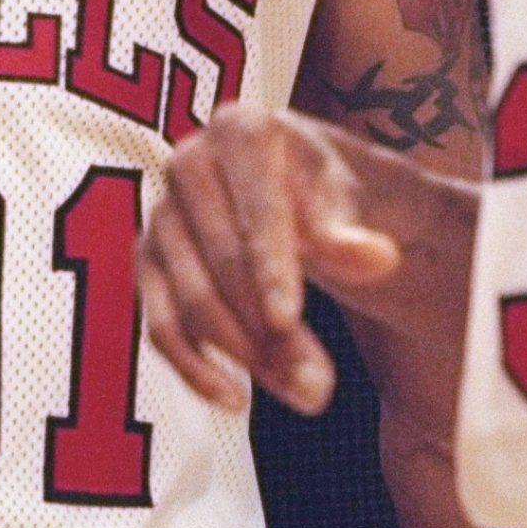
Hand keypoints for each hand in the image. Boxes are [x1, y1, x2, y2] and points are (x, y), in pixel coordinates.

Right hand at [140, 104, 398, 414]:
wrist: (296, 195)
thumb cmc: (328, 195)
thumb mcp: (352, 204)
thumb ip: (355, 233)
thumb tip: (379, 257)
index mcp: (240, 128)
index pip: (253, 207)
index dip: (270, 266)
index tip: (288, 319)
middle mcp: (187, 162)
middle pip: (220, 261)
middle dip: (269, 329)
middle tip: (319, 385)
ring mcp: (160, 215)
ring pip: (191, 301)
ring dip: (247, 357)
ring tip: (306, 394)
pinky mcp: (147, 264)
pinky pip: (160, 324)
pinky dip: (194, 367)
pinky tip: (234, 399)